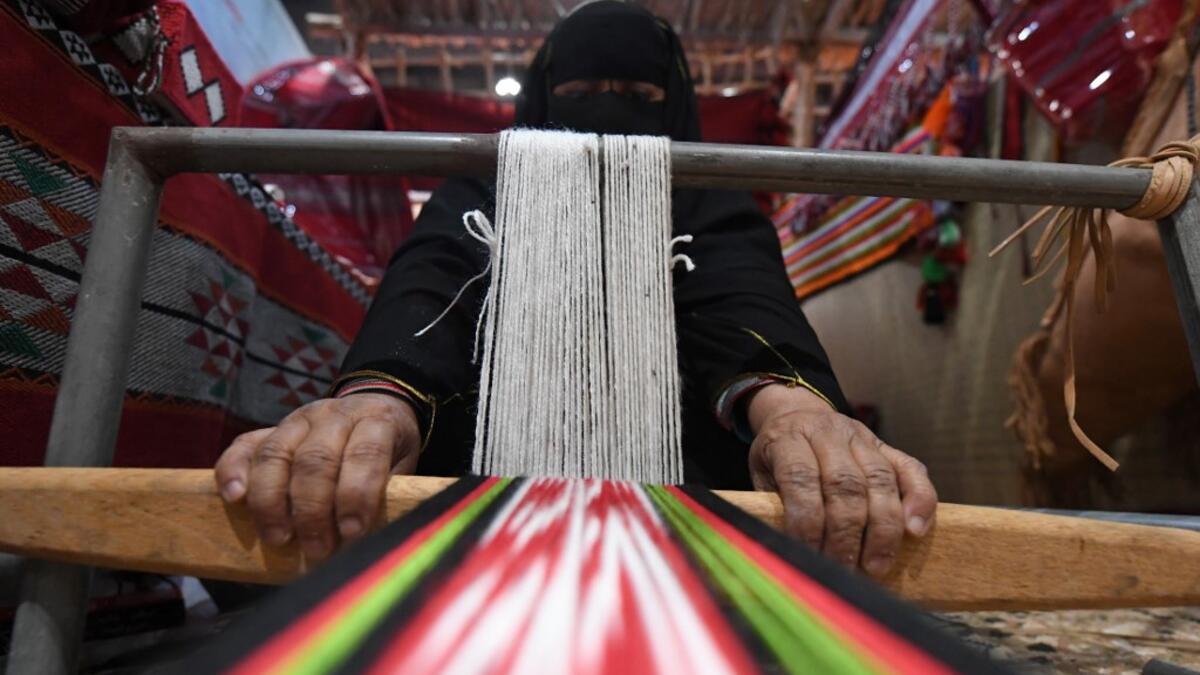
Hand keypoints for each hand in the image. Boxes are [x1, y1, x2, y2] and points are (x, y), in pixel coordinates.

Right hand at [214, 394, 420, 560]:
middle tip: (317, 549)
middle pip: (315, 460)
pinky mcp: (269, 428)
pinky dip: (233, 471)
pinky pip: (244, 446)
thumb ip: (389, 493)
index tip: (352, 532)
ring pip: (276, 455)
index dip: (356, 495)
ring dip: (273, 502)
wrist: (373, 406)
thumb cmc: (389, 448)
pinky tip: (234, 499)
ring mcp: (297, 420)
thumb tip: (376, 540)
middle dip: (313, 510)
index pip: (365, 453)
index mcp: (375, 421)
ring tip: (279, 538)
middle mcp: (333, 416)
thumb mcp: (403, 465)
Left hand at [746, 384, 936, 578]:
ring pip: (880, 481)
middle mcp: (828, 433)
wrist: (798, 413)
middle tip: (844, 570)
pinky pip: (912, 470)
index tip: (809, 556)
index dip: (806, 521)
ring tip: (875, 566)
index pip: (800, 479)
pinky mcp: (888, 446)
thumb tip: (786, 550)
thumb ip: (773, 504)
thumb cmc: (779, 456)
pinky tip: (915, 531)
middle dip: (845, 534)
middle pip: (845, 484)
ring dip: (881, 529)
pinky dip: (919, 500)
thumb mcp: (762, 473)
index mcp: (789, 438)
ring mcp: (861, 437)